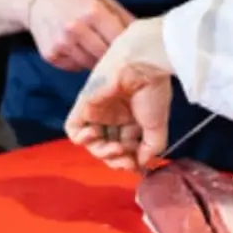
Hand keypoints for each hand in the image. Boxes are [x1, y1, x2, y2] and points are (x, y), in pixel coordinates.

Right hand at [25, 0, 134, 71]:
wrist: (38, 0)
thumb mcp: (103, 0)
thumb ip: (124, 18)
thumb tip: (146, 37)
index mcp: (93, 11)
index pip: (119, 39)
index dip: (128, 47)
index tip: (135, 52)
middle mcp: (76, 28)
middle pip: (105, 55)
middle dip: (113, 56)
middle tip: (118, 55)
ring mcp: (61, 43)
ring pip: (91, 64)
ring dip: (97, 60)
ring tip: (95, 47)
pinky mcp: (51, 56)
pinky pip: (75, 67)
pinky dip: (81, 62)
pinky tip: (79, 48)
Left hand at [65, 16, 174, 170]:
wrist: (143, 66)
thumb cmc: (153, 90)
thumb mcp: (157, 125)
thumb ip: (152, 147)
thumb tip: (143, 163)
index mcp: (133, 117)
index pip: (126, 146)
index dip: (130, 160)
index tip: (138, 166)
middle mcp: (115, 115)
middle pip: (109, 147)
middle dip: (117, 160)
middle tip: (128, 162)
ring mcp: (98, 111)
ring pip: (93, 143)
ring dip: (103, 153)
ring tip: (117, 149)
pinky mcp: (84, 106)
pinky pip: (74, 130)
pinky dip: (82, 139)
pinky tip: (96, 135)